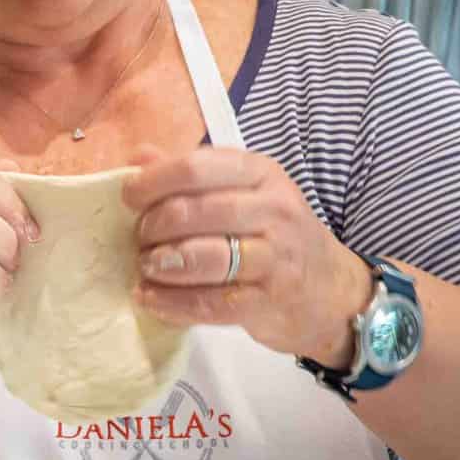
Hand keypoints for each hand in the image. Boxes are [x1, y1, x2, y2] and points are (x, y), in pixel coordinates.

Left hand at [122, 145, 374, 366]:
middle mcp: (274, 209)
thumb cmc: (273, 235)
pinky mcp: (270, 301)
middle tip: (139, 241)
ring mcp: (276, 257)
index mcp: (260, 173)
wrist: (330, 292)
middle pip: (195, 212)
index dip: (153, 182)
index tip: (128, 198)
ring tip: (146, 268)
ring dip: (162, 264)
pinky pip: (212, 302)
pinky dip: (173, 303)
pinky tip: (151, 299)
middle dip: (153, 227)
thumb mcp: (241, 193)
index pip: (197, 167)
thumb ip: (190, 175)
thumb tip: (138, 156)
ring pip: (204, 257)